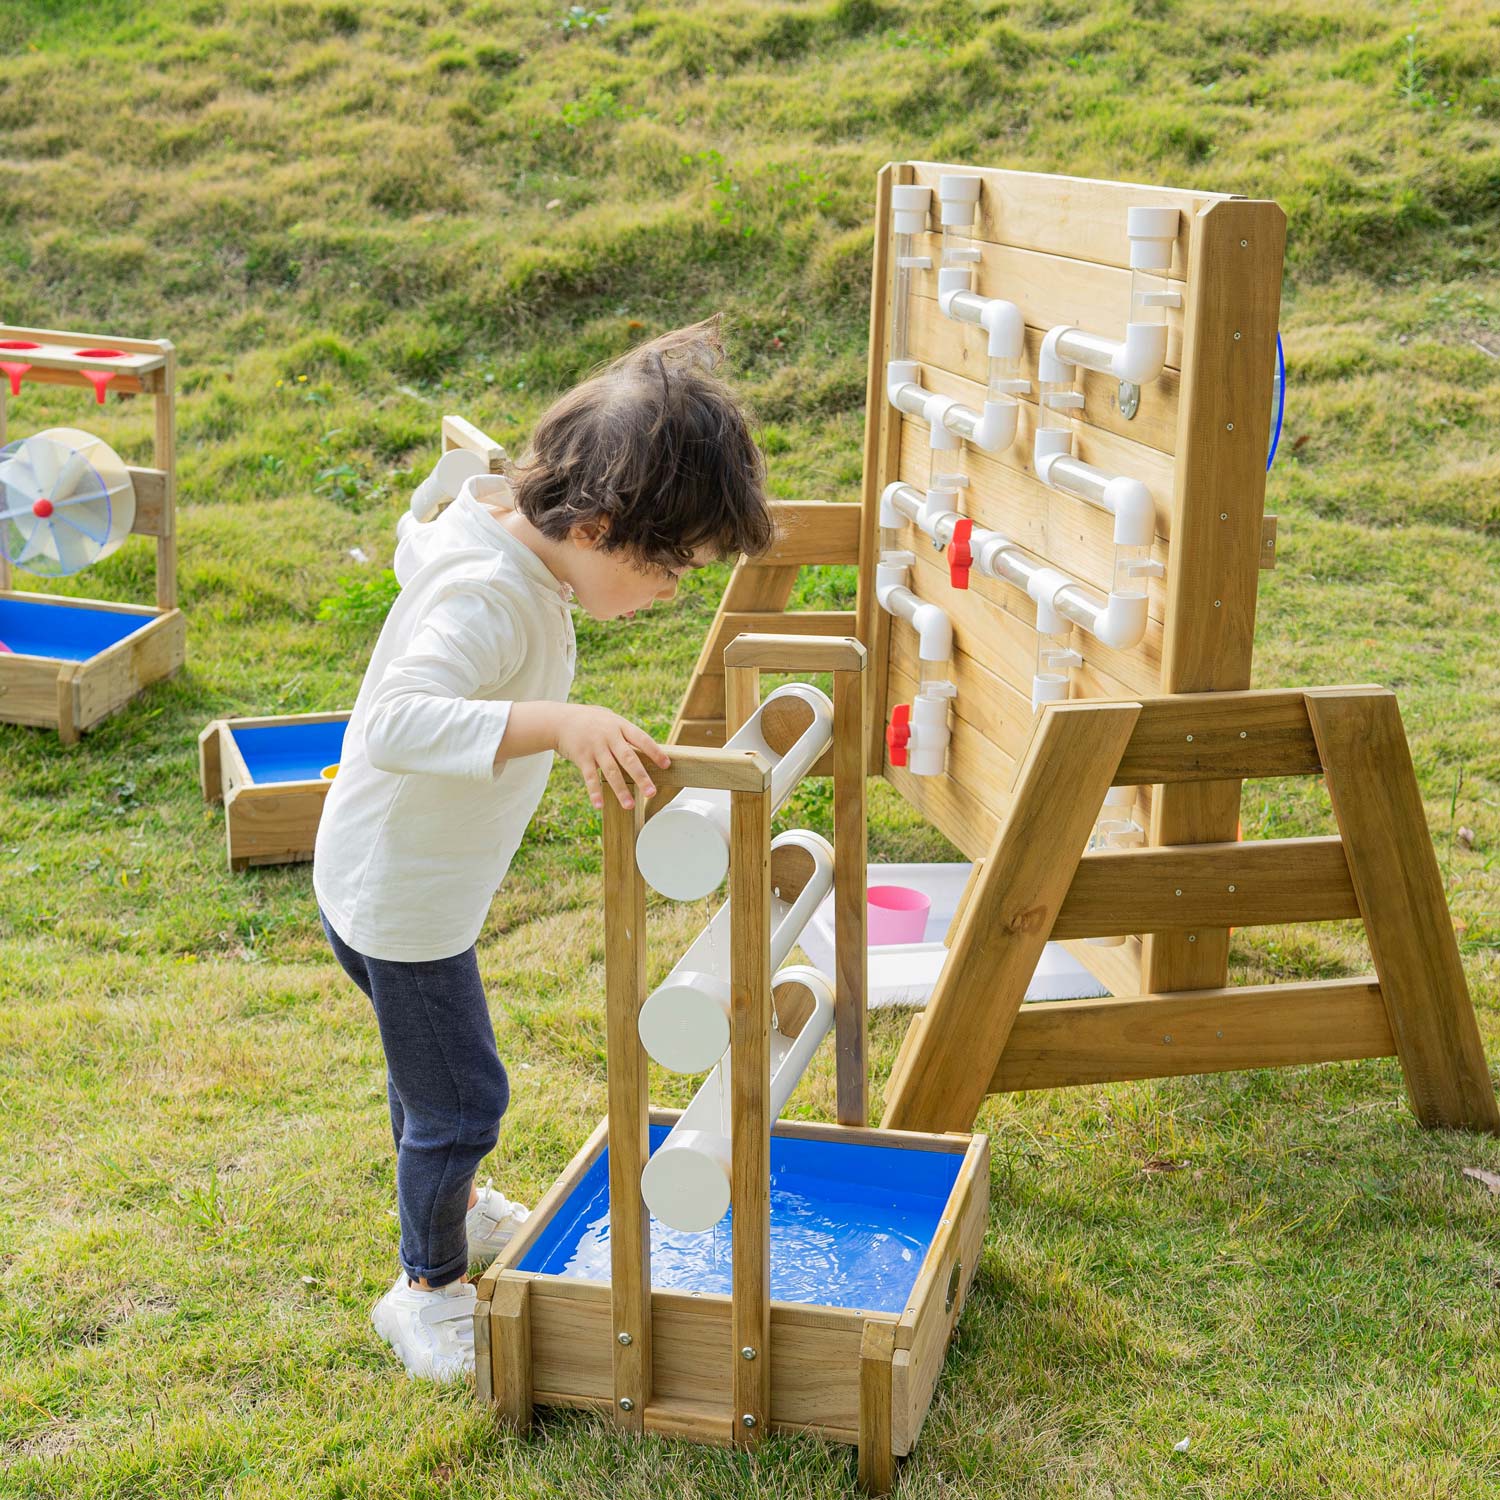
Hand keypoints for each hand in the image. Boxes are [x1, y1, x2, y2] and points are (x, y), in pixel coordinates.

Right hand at [553, 704, 670, 810]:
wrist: (558, 720)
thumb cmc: (590, 721)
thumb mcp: (609, 720)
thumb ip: (625, 733)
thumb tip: (646, 749)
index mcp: (620, 726)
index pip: (642, 739)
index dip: (655, 752)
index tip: (667, 765)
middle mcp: (609, 736)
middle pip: (629, 758)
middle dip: (641, 777)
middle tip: (652, 793)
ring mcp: (595, 747)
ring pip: (610, 771)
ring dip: (621, 790)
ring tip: (630, 806)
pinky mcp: (581, 757)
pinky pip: (589, 778)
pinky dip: (594, 792)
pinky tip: (599, 806)